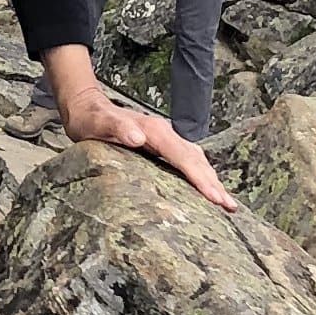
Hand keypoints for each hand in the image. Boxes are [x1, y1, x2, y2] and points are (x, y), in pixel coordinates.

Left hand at [44, 54, 235, 208]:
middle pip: (195, 160)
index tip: (214, 197)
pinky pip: (187, 161)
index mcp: (155, 131)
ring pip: (195, 160)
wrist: (86, 107)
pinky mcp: (161, 146)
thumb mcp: (98, 123)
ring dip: (210, 180)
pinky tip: (205, 189)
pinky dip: (200, 175)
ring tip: (226, 203)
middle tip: (230, 207)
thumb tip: (139, 138)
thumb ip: (117, 128)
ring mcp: (165, 140)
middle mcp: (165, 134)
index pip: (183, 157)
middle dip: (213, 183)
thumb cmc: (90, 118)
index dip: (200, 178)